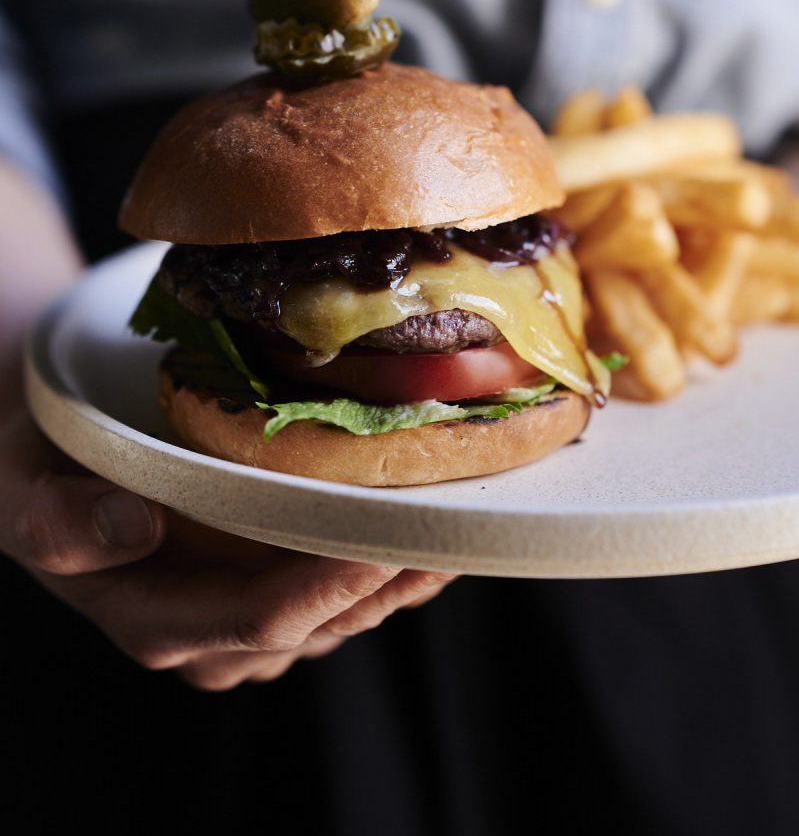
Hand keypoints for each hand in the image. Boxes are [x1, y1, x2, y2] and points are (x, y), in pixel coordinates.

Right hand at [1, 412, 454, 689]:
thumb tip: (132, 528)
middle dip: (388, 585)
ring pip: (339, 619)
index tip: (387, 542)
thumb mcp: (20, 488)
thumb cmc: (37, 469)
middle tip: (453, 529)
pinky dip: (388, 565)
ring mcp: (240, 621)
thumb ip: (57, 523)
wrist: (48, 459)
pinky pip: (338, 595)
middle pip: (316, 625)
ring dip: (401, 580)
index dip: (327, 588)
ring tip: (461, 527)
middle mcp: (205, 636)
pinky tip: (429, 528)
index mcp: (152, 618)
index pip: (257, 618)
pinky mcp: (264, 592)